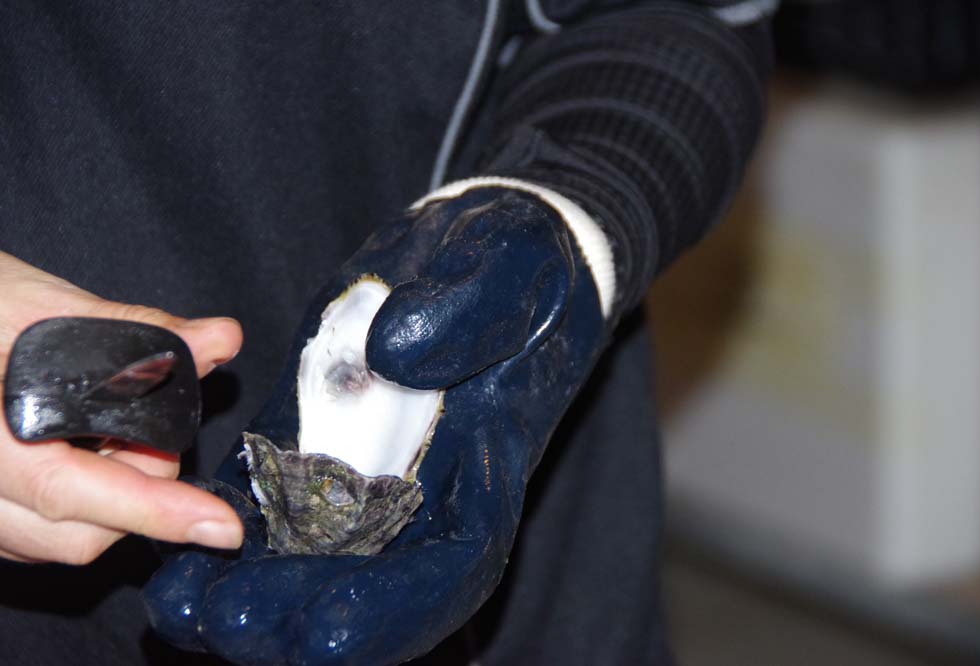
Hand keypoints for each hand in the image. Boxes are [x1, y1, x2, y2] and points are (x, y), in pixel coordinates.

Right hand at [0, 251, 245, 563]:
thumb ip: (132, 330)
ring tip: (101, 430)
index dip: (153, 512)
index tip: (220, 527)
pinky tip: (76, 451)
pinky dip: (77, 505)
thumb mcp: (39, 304)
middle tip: (145, 425)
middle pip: (75, 534)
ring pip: (55, 544)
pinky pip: (31, 537)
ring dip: (109, 499)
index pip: (67, 492)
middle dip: (139, 488)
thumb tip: (220, 339)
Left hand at [144, 184, 610, 664]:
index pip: (454, 560)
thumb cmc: (518, 259)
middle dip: (303, 615)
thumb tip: (399, 353)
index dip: (394, 608)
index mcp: (487, 456)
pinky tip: (175, 541)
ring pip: (316, 546)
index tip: (327, 632)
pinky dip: (229, 520)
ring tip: (186, 607)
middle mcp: (427, 476)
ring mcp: (369, 456)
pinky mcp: (319, 424)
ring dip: (255, 588)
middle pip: (374, 577)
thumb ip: (466, 311)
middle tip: (227, 624)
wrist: (485, 244)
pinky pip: (274, 487)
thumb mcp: (509, 268)